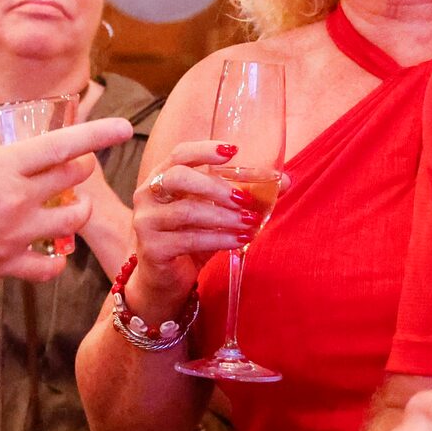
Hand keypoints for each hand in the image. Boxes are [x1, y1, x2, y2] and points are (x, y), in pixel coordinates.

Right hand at [0, 117, 127, 292]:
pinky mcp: (6, 265)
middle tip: (76, 169)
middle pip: (74, 180)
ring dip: (77, 213)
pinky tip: (50, 257)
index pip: (62, 144)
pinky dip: (55, 263)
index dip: (97, 135)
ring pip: (73, 222)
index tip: (123, 128)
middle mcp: (15, 197)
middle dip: (81, 171)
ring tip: (70, 210)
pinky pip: (49, 267)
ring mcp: (14, 234)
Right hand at [122, 138, 270, 318]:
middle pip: (178, 177)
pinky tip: (239, 240)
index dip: (205, 149)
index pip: (179, 154)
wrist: (164, 281)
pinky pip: (190, 239)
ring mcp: (146, 222)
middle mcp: (147, 195)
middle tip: (244, 199)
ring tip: (249, 223)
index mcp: (160, 178)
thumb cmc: (189, 239)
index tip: (234, 150)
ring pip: (187, 211)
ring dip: (224, 217)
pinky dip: (219, 239)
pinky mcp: (153, 249)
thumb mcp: (215, 213)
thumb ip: (244, 195)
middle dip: (215, 186)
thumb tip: (285, 181)